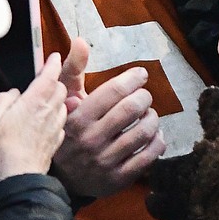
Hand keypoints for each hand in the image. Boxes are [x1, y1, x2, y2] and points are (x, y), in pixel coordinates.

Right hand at [0, 55, 69, 199]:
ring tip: (42, 101)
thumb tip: (13, 93)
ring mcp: (55, 127)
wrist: (17, 178)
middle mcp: (49, 112)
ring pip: (62, 104)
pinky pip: (59, 123)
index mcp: (34, 101)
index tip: (53, 56)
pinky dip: (54, 117)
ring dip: (55, 99)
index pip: (50, 74)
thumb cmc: (1, 149)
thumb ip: (3, 99)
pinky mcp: (55, 142)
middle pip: (59, 88)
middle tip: (44, 80)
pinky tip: (43, 123)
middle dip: (54, 80)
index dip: (52, 63)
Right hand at [51, 39, 165, 197]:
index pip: (115, 92)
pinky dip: (158, 141)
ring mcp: (105, 162)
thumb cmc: (68, 129)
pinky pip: (149, 156)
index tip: (140, 75)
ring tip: (148, 114)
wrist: (60, 177)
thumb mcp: (64, 99)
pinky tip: (153, 134)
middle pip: (132, 109)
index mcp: (78, 118)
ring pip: (144, 132)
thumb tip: (80, 40)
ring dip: (152, 118)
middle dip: (144, 97)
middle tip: (144, 95)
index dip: (134, 78)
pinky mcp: (118, 179)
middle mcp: (91, 141)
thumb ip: (73, 70)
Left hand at [146, 87, 218, 219]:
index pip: (156, 172)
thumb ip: (215, 115)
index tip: (168, 169)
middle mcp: (177, 198)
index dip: (161, 171)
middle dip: (163, 196)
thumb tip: (210, 90)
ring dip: (173, 216)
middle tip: (176, 191)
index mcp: (180, 170)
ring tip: (188, 211)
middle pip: (155, 201)